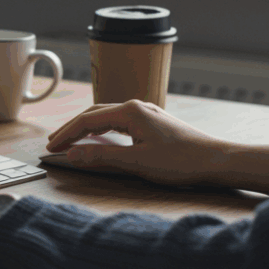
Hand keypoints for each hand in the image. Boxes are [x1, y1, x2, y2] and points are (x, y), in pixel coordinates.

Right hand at [46, 99, 268, 191]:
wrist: (218, 160)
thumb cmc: (182, 161)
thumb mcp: (137, 162)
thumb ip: (102, 157)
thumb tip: (73, 154)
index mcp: (130, 111)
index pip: (87, 120)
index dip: (66, 134)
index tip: (51, 147)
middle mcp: (136, 106)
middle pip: (94, 114)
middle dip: (72, 128)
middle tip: (54, 143)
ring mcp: (146, 113)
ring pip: (107, 116)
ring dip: (87, 128)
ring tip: (71, 140)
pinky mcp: (153, 123)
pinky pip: (119, 122)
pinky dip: (103, 130)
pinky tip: (100, 139)